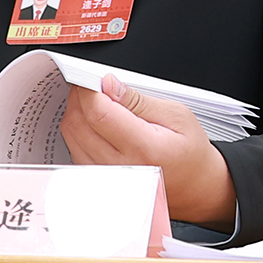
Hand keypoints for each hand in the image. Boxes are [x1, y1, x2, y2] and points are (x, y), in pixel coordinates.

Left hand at [63, 76, 236, 228]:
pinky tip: (98, 122)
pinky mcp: (95, 178)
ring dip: (78, 112)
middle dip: (81, 96)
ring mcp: (104, 175)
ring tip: (100, 103)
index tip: (93, 77)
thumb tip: (109, 85)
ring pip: (70, 134)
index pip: (99, 113)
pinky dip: (80, 128)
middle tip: (96, 85)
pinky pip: (73, 146)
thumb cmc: (189, 152)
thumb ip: (139, 100)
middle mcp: (119, 166)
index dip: (90, 90)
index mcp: (144, 148)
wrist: (192, 185)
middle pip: (78, 123)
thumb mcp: (177, 115)